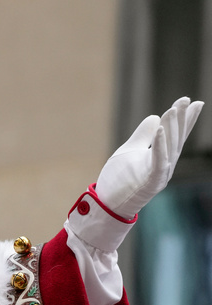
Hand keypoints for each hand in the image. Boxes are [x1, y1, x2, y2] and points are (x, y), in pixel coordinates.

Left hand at [95, 96, 202, 217]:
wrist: (110, 204)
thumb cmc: (120, 179)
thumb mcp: (130, 151)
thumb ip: (143, 135)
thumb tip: (155, 116)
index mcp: (163, 157)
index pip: (176, 135)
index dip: (186, 119)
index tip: (194, 102)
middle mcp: (166, 164)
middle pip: (176, 138)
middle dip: (181, 119)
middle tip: (186, 100)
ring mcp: (160, 173)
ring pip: (169, 147)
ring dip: (172, 128)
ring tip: (173, 109)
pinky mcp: (151, 181)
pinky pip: (158, 160)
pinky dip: (160, 145)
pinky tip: (160, 128)